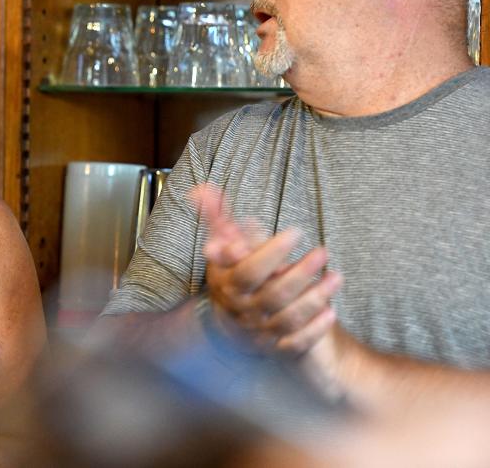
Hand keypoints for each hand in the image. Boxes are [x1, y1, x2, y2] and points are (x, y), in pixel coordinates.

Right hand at [190, 184, 340, 354]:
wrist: (229, 327)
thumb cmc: (232, 277)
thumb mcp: (222, 247)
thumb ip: (216, 218)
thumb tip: (202, 190)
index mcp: (228, 284)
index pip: (249, 270)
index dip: (272, 252)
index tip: (297, 232)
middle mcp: (242, 310)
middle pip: (274, 294)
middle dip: (301, 272)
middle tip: (324, 252)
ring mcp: (259, 332)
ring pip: (288, 318)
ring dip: (315, 298)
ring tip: (337, 276)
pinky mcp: (275, 349)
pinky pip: (296, 344)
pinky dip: (314, 330)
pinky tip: (332, 311)